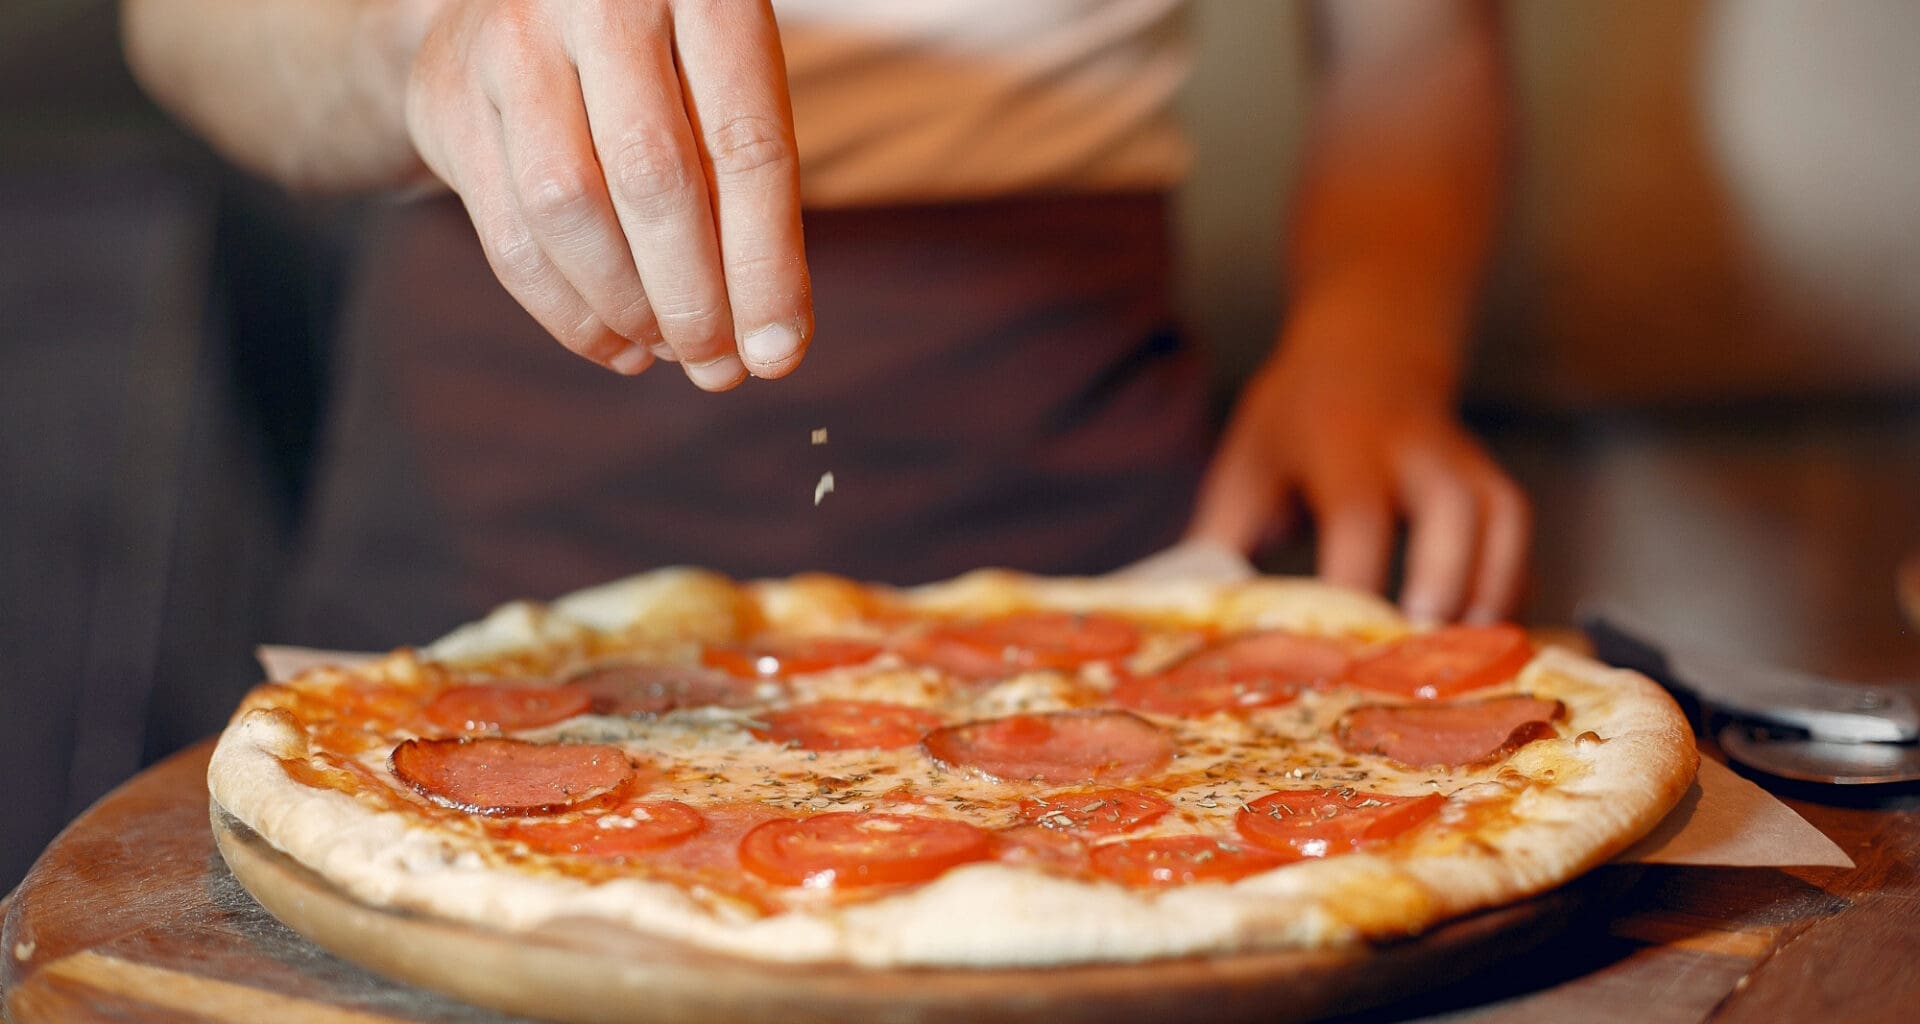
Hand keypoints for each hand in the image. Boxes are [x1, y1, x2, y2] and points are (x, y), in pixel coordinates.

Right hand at [404, 0, 809, 386]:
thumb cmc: (662, 56)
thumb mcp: (723, 81)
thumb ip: (748, 187)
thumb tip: (770, 343)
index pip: (746, 146)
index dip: (766, 266)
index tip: (779, 352)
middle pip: (653, 178)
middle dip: (693, 298)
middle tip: (720, 367)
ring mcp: (511, 41)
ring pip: (567, 208)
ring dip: (626, 306)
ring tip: (669, 351)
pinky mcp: (447, 96)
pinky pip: (508, 234)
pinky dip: (567, 311)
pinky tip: (616, 344)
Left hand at [1187, 313, 1528, 623]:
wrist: (1368, 347)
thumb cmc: (1294, 420)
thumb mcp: (1247, 463)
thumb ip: (1222, 538)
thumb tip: (1194, 620)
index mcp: (1341, 444)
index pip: (1357, 516)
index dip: (1355, 582)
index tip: (1340, 646)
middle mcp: (1413, 449)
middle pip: (1454, 508)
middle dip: (1446, 580)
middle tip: (1426, 654)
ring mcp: (1461, 462)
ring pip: (1499, 518)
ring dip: (1491, 590)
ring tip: (1467, 662)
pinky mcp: (1490, 480)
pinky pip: (1516, 534)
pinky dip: (1510, 585)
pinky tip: (1486, 640)